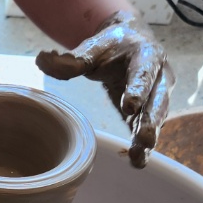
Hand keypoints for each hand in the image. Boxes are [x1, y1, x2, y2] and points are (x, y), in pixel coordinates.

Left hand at [36, 11, 172, 166]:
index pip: (143, 74)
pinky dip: (143, 146)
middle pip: (157, 101)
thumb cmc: (111, 47)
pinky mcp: (149, 111)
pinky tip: (137, 161)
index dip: (138, 90)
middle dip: (151, 121)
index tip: (129, 106)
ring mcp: (157, 96)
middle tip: (145, 139)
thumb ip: (71, 59)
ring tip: (139, 157)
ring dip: (148, 137)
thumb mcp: (93, 48)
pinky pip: (147, 128)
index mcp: (147, 56)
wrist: (129, 41)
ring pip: (156, 118)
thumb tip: (43, 60)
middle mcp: (159, 77)